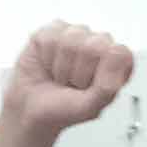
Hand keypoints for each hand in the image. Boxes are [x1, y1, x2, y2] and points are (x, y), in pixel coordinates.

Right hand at [0, 21, 136, 146]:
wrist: (27, 114)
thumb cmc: (62, 113)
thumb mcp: (90, 107)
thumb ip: (109, 84)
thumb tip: (118, 52)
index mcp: (114, 64)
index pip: (119, 52)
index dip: (100, 73)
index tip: (86, 90)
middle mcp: (97, 46)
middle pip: (96, 43)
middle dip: (78, 70)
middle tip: (67, 85)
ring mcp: (74, 36)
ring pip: (74, 36)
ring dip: (60, 63)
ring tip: (55, 77)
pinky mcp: (51, 32)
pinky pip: (53, 31)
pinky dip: (46, 52)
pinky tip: (44, 64)